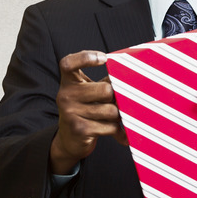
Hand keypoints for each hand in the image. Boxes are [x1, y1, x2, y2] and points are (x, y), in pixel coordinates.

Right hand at [50, 50, 126, 173]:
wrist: (69, 139)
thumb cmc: (86, 110)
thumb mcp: (89, 93)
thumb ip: (104, 83)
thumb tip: (131, 80)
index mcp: (68, 82)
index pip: (68, 63)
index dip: (85, 57)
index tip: (104, 58)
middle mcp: (65, 95)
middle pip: (105, 90)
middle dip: (116, 98)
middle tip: (115, 102)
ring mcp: (71, 112)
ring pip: (111, 110)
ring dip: (117, 115)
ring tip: (112, 117)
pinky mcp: (79, 129)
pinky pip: (110, 126)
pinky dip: (117, 130)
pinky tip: (116, 131)